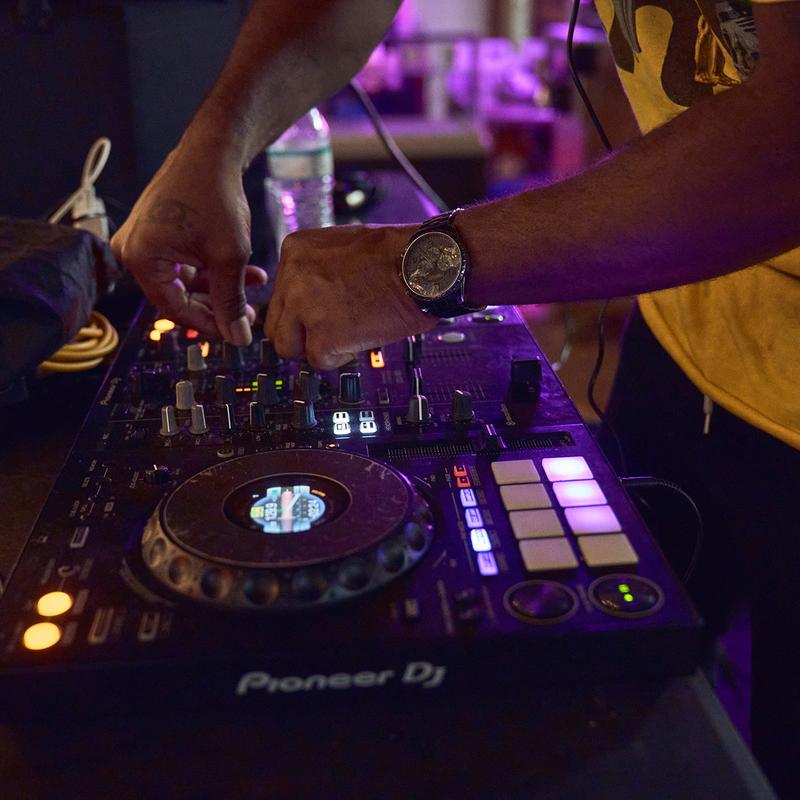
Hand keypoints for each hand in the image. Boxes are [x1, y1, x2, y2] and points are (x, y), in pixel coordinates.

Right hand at [110, 142, 265, 344]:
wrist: (213, 149)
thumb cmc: (215, 196)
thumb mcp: (228, 257)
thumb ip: (231, 302)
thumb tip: (237, 338)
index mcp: (140, 258)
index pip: (175, 309)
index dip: (209, 324)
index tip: (237, 332)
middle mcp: (132, 250)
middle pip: (179, 296)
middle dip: (219, 304)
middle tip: (249, 313)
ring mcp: (144, 240)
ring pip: (187, 280)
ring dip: (222, 286)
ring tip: (255, 285)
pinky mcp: (158, 232)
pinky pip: (186, 262)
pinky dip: (215, 268)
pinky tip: (248, 271)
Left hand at [264, 224, 436, 369]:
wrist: (423, 265)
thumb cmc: (397, 254)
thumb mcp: (342, 245)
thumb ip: (317, 270)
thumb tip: (310, 299)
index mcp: (295, 251)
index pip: (280, 295)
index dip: (301, 311)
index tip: (319, 314)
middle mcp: (292, 278)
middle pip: (276, 324)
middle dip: (301, 333)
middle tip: (329, 332)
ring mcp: (305, 308)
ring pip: (288, 347)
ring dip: (315, 347)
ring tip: (345, 335)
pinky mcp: (323, 336)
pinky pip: (318, 361)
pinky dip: (340, 356)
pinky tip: (360, 339)